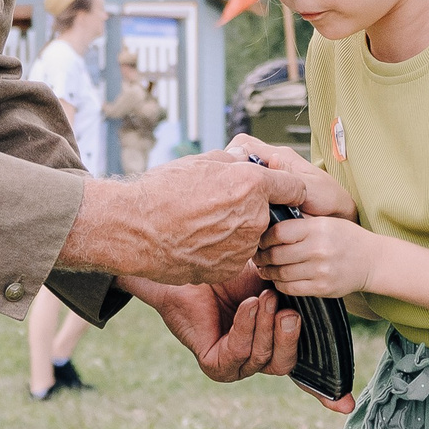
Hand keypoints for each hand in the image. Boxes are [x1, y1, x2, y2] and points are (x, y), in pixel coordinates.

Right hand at [58, 152, 306, 285]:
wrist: (134, 230)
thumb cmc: (162, 192)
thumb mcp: (200, 161)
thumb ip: (233, 161)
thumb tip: (247, 160)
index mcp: (252, 185)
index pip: (294, 187)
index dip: (284, 186)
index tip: (277, 188)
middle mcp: (254, 219)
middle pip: (270, 213)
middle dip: (254, 208)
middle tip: (222, 204)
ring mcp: (243, 248)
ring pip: (252, 236)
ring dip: (237, 230)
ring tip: (203, 223)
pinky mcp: (229, 269)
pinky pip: (235, 255)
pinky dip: (223, 250)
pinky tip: (197, 241)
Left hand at [123, 269, 355, 413]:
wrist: (189, 267)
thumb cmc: (229, 273)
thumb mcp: (273, 283)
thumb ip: (295, 296)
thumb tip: (324, 292)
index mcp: (272, 345)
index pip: (303, 375)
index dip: (325, 393)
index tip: (347, 407)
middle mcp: (255, 360)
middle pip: (286, 364)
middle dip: (290, 338)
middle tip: (289, 311)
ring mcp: (234, 367)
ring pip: (264, 357)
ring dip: (266, 325)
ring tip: (264, 296)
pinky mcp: (214, 366)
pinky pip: (239, 351)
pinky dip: (247, 326)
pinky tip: (249, 304)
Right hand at [225, 135, 356, 220]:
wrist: (337, 220)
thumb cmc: (331, 200)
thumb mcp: (312, 187)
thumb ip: (291, 177)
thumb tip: (273, 161)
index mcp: (280, 158)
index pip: (244, 145)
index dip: (231, 156)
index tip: (227, 174)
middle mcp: (269, 168)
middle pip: (236, 162)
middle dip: (228, 176)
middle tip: (229, 195)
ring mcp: (265, 184)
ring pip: (238, 181)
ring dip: (234, 192)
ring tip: (234, 208)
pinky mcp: (263, 201)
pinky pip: (245, 198)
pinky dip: (241, 206)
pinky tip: (242, 218)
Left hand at [256, 212, 382, 297]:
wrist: (371, 261)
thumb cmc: (345, 238)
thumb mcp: (325, 221)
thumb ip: (299, 223)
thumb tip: (267, 223)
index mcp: (317, 228)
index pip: (278, 232)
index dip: (264, 237)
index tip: (259, 240)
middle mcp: (318, 249)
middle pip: (276, 254)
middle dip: (261, 256)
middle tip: (256, 256)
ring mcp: (320, 270)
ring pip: (280, 273)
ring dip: (267, 272)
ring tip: (263, 268)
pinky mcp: (322, 288)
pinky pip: (290, 288)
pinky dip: (279, 284)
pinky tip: (278, 278)